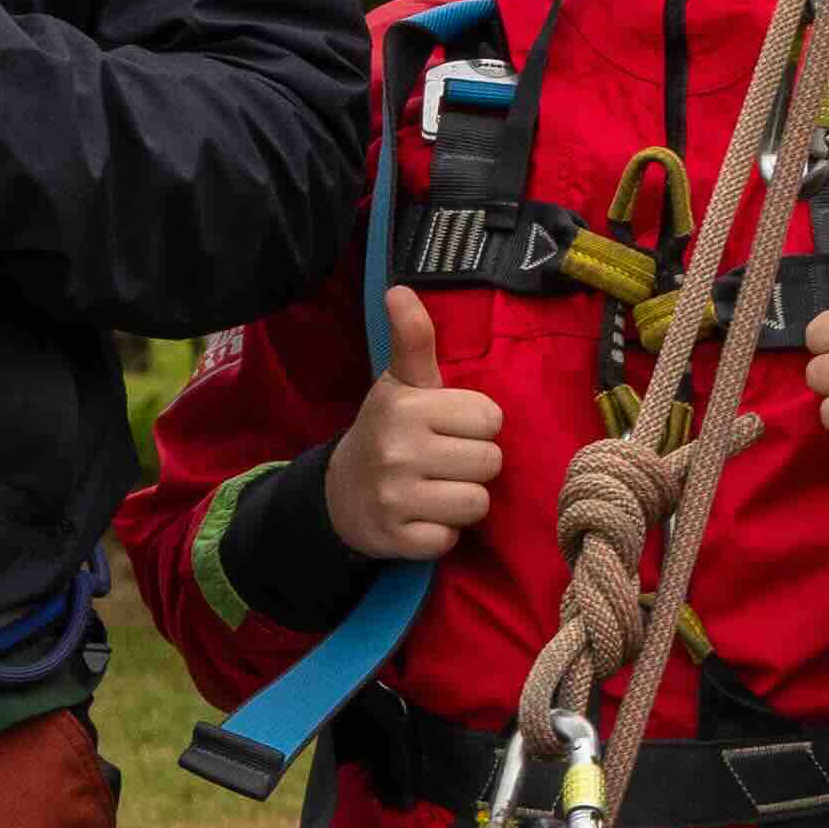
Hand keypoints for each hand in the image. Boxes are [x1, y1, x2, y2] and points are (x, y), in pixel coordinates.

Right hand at [321, 290, 507, 561]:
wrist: (338, 494)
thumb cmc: (387, 431)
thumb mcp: (400, 384)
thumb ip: (412, 339)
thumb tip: (399, 288)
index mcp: (407, 405)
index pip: (490, 418)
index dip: (476, 424)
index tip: (448, 427)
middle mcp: (399, 449)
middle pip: (490, 461)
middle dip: (473, 464)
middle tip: (443, 461)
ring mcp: (396, 497)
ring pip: (477, 503)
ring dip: (462, 501)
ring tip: (437, 489)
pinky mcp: (397, 539)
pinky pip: (451, 538)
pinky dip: (442, 532)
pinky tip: (422, 517)